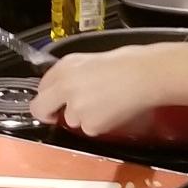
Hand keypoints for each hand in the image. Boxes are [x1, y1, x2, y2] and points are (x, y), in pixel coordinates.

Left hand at [27, 45, 162, 136]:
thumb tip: (64, 86)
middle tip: (57, 115)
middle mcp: (64, 86)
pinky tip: (113, 109)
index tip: (54, 98)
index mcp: (65, 66)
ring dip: (82, 116)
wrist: (146, 75)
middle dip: (47, 113)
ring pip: (70, 119)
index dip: (49, 94)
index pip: (42, 85)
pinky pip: (89, 128)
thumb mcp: (92, 59)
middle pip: (40, 108)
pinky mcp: (90, 126)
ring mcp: (75, 108)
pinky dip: (99, 123)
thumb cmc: (128, 62)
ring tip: (105, 102)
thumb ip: (72, 73)